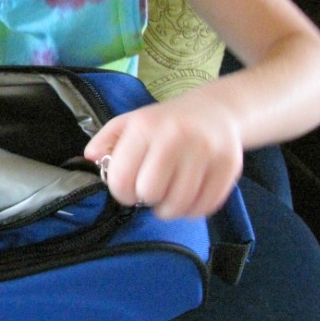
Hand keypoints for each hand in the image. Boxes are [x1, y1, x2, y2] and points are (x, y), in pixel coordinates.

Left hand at [83, 96, 242, 218]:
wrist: (215, 110)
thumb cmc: (165, 122)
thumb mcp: (130, 122)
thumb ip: (106, 140)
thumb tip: (90, 158)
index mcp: (146, 126)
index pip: (122, 177)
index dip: (120, 191)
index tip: (127, 188)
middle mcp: (176, 137)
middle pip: (150, 192)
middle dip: (145, 198)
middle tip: (149, 190)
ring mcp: (206, 151)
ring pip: (178, 204)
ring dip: (168, 208)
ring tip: (166, 196)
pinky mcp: (229, 167)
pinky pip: (205, 207)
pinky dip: (192, 210)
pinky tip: (187, 196)